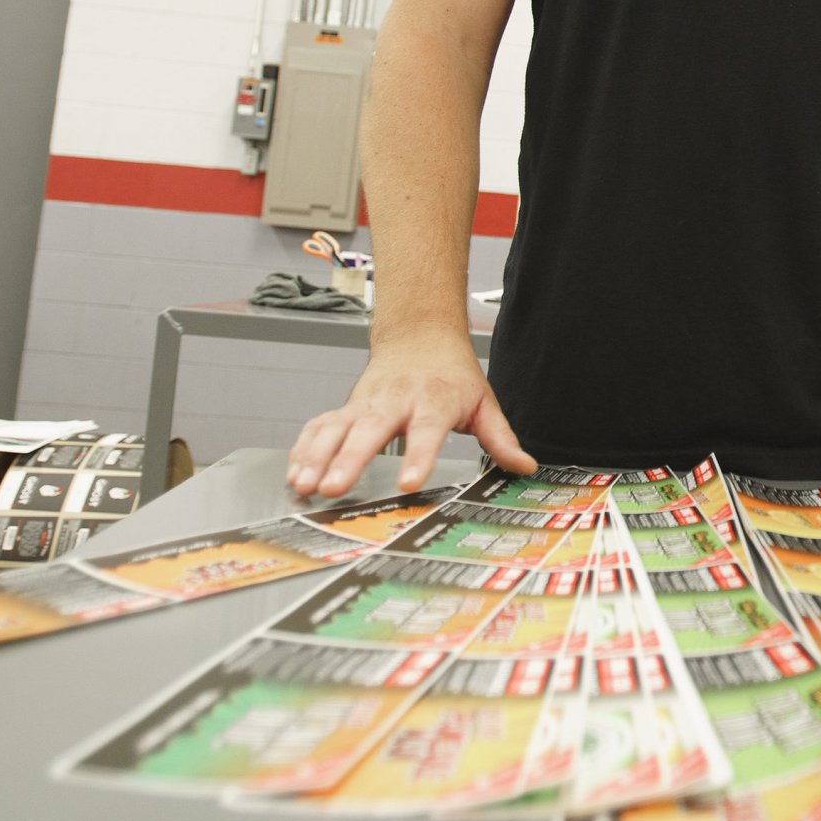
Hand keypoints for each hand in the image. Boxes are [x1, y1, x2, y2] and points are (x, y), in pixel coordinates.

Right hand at [286, 331, 534, 498]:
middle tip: (334, 487)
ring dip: (316, 457)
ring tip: (304, 486)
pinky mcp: (347, 407)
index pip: (427, 432)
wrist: (420, 332)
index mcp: (433, 402)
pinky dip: (304, 449)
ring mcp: (366, 403)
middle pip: (369, 431)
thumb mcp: (483, 401)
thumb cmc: (451, 372)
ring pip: (335, 428)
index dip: (417, 457)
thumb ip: (501, 438)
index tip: (406, 481)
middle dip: (349, 460)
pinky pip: (320, 427)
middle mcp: (395, 401)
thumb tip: (525, 466)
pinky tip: (294, 473)